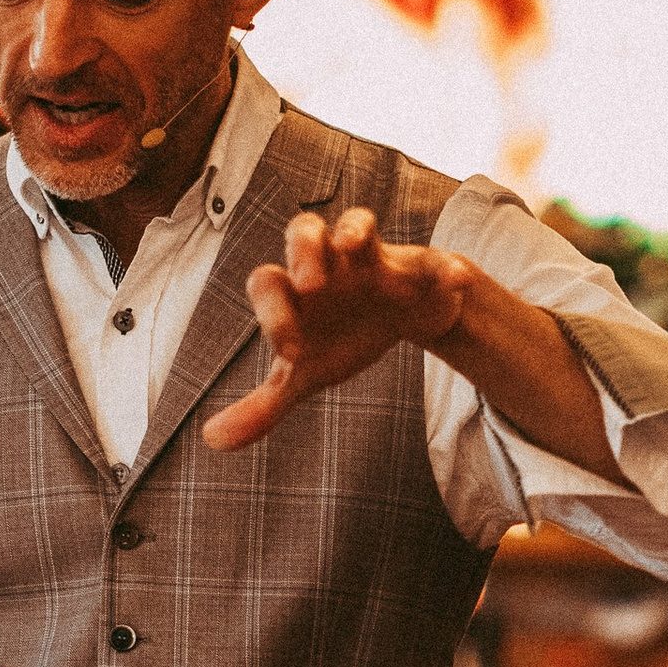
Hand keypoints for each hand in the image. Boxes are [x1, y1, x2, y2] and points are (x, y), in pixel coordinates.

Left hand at [207, 206, 474, 451]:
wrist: (403, 315)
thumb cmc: (342, 336)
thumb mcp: (304, 374)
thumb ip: (263, 405)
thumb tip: (211, 441)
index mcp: (294, 288)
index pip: (268, 283)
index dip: (273, 312)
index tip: (289, 351)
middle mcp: (327, 263)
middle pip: (302, 230)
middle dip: (303, 249)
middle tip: (309, 283)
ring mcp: (373, 259)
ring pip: (358, 224)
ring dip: (355, 231)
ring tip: (357, 246)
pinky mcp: (418, 265)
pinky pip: (433, 260)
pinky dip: (445, 269)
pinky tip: (456, 282)